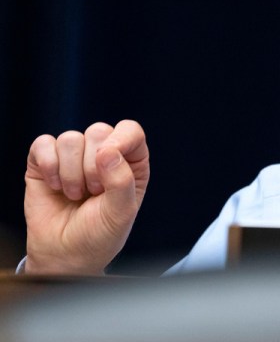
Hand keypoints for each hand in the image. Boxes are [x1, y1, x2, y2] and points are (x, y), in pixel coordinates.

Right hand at [23, 120, 149, 274]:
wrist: (65, 254)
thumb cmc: (100, 234)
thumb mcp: (121, 212)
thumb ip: (121, 180)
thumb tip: (107, 150)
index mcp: (131, 162)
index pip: (130, 130)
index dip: (120, 139)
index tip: (106, 159)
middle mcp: (104, 153)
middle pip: (98, 131)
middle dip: (92, 167)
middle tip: (92, 193)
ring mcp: (74, 156)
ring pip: (70, 139)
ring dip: (71, 173)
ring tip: (74, 195)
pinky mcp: (45, 161)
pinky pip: (43, 143)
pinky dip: (49, 165)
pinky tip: (55, 186)